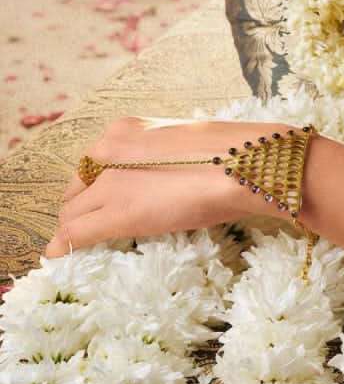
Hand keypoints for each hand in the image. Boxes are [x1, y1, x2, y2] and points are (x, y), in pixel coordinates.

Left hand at [41, 117, 289, 258]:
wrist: (246, 164)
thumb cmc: (234, 153)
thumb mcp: (187, 144)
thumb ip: (161, 158)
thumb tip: (163, 176)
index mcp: (126, 130)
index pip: (91, 163)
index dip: (93, 186)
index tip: (100, 200)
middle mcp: (108, 150)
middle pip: (76, 188)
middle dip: (79, 208)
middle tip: (88, 226)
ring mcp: (110, 182)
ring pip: (72, 212)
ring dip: (74, 228)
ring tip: (77, 243)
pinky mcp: (116, 213)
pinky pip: (76, 233)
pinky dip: (64, 245)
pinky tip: (57, 254)